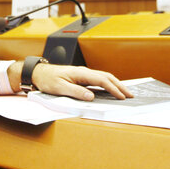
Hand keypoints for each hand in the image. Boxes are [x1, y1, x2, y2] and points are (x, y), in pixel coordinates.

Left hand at [7, 62, 132, 101]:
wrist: (38, 73)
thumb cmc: (47, 79)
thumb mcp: (59, 88)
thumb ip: (76, 92)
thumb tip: (91, 97)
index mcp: (80, 73)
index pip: (101, 80)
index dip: (113, 88)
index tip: (122, 96)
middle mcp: (84, 71)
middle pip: (107, 77)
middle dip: (120, 86)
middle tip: (131, 95)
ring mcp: (83, 73)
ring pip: (104, 77)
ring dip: (116, 84)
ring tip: (125, 93)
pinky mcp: (81, 77)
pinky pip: (98, 79)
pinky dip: (108, 84)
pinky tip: (111, 89)